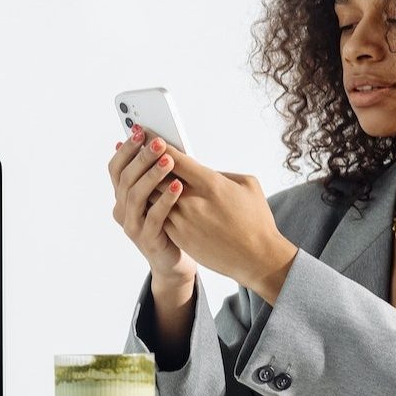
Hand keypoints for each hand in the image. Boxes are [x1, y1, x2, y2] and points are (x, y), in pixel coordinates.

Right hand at [109, 124, 192, 280]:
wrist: (174, 259)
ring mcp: (132, 225)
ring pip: (136, 196)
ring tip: (169, 160)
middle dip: (142, 157)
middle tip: (158, 142)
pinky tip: (179, 186)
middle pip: (125, 179)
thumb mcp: (159, 194)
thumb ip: (154, 173)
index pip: (116, 168)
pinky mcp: (147, 239)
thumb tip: (156, 140)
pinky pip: (155, 216)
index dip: (126, 149)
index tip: (140, 130)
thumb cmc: (170, 221)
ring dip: (153, 175)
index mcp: (121, 196)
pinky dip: (166, 199)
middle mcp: (121, 209)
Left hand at [145, 137, 299, 302]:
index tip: (149, 138)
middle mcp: (192, 200)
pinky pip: (157, 216)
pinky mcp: (177, 236)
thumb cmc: (256, 220)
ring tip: (139, 176)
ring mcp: (182, 220)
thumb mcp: (248, 185)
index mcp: (210, 183)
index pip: (176, 159)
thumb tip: (202, 170)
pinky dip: (152, 206)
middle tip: (139, 155)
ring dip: (146, 186)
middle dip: (148, 165)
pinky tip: (147, 199)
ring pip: (153, 197)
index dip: (160, 147)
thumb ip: (221, 174)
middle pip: (158, 176)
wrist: (256, 258)